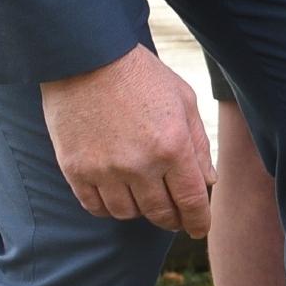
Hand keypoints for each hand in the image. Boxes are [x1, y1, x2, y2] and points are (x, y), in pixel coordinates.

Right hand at [41, 45, 213, 236]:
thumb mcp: (184, 101)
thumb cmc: (141, 75)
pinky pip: (95, 206)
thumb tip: (209, 183)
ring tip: (144, 200)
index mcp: (172, 146)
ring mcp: (104, 169)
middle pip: (160, 213)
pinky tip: (117, 198)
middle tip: (174, 218)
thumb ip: (199, 145)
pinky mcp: (75, 169)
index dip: (198, 221)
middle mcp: (139, 164)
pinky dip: (109, 208)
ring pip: (127, 213)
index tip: (199, 229)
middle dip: (172, 220)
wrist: (85, 56)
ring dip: (140, 212)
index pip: (192, 201)